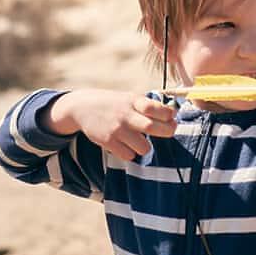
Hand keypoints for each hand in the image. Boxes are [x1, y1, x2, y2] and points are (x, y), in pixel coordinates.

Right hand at [46, 90, 176, 161]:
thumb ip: (148, 106)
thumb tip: (173, 115)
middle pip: (153, 128)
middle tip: (168, 131)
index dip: (168, 115)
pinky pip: (129, 155)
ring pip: (143, 147)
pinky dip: (131, 152)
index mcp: (133, 101)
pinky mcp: (108, 142)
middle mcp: (125, 115)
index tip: (171, 117)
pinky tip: (126, 145)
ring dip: (146, 146)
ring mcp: (116, 129)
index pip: (156, 108)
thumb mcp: (129, 98)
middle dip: (167, 131)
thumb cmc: (114, 104)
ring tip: (140, 140)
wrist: (82, 107)